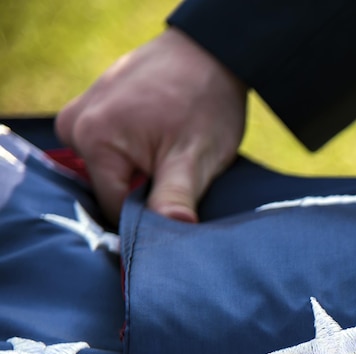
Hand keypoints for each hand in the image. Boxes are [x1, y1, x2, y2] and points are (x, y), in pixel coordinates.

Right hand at [56, 27, 247, 223]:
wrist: (211, 53)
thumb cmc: (206, 102)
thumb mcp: (195, 157)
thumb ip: (175, 196)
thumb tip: (168, 230)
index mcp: (92, 138)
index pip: (114, 207)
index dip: (148, 217)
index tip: (178, 211)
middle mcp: (74, 125)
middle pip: (110, 188)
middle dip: (145, 192)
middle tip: (179, 177)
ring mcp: (80, 114)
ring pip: (112, 170)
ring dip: (142, 173)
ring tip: (172, 156)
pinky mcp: (92, 109)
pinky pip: (111, 150)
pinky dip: (136, 155)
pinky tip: (161, 144)